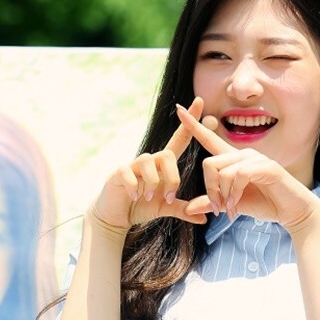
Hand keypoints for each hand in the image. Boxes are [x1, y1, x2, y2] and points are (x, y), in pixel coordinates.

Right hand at [89, 98, 207, 230]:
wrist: (115, 217)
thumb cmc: (140, 206)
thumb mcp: (165, 208)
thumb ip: (184, 209)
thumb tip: (204, 218)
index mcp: (162, 166)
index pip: (179, 140)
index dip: (189, 123)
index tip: (199, 101)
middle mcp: (149, 161)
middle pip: (167, 156)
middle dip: (172, 177)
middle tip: (170, 197)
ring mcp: (132, 166)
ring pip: (148, 162)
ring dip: (154, 183)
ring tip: (150, 198)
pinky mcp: (118, 173)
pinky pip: (129, 173)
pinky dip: (135, 186)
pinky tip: (134, 196)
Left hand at [176, 101, 319, 232]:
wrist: (292, 212)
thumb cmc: (265, 204)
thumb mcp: (232, 205)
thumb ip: (212, 203)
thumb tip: (188, 209)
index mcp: (234, 160)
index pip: (210, 139)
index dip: (193, 125)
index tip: (179, 110)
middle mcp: (243, 155)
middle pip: (210, 163)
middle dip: (209, 189)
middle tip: (217, 208)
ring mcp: (256, 158)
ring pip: (223, 171)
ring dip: (222, 195)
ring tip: (229, 210)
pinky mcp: (266, 167)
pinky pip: (238, 175)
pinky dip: (233, 193)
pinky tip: (235, 205)